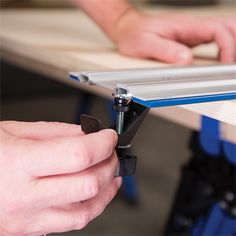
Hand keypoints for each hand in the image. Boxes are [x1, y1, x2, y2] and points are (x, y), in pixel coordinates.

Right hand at [0, 121, 120, 235]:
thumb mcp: (15, 131)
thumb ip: (56, 133)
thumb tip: (86, 134)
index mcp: (20, 163)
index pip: (79, 155)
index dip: (102, 143)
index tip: (109, 136)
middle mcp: (25, 195)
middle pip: (88, 183)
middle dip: (109, 163)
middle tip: (111, 151)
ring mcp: (29, 218)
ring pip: (86, 210)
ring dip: (107, 187)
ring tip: (111, 170)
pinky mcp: (31, 228)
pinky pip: (72, 222)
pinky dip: (93, 205)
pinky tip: (98, 191)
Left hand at [112, 10, 235, 63]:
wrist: (128, 29)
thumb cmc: (135, 34)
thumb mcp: (146, 44)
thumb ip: (166, 51)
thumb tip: (186, 61)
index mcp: (185, 26)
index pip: (217, 30)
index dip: (227, 46)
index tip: (225, 63)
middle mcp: (192, 27)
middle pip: (227, 27)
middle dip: (235, 44)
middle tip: (232, 64)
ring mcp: (192, 33)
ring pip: (222, 33)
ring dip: (232, 46)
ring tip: (230, 64)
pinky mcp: (189, 40)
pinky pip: (213, 41)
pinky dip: (223, 50)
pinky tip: (221, 60)